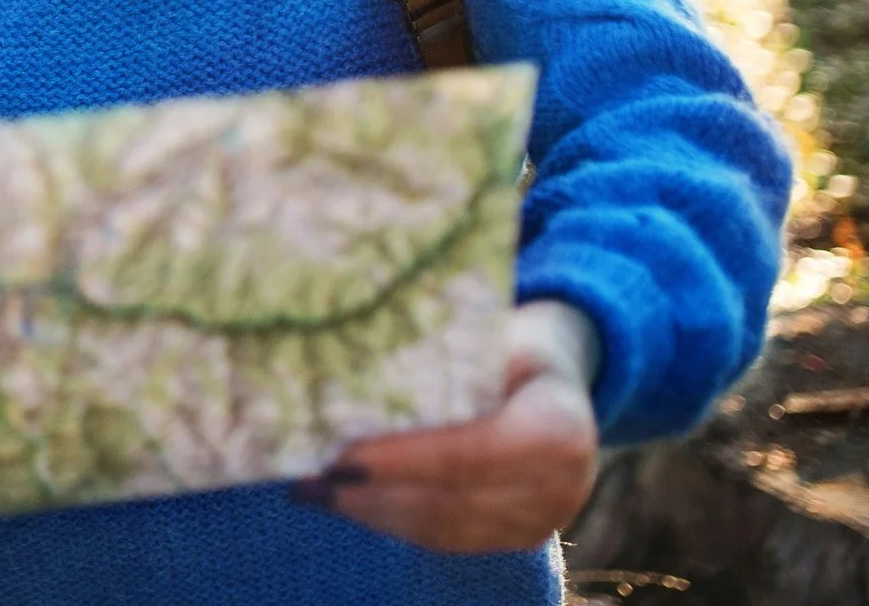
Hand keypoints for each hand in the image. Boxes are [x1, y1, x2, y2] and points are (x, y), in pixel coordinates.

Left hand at [298, 300, 599, 552]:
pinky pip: (448, 539)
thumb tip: (349, 345)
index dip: (405, 461)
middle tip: (308, 479)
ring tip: (313, 491)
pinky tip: (348, 502)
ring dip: (372, 513)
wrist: (555, 381)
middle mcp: (561, 486)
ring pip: (443, 529)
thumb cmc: (508, 342)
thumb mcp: (491, 330)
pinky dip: (393, 522)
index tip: (342, 457)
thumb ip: (439, 347)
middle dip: (373, 493)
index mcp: (558, 425)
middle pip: (451, 501)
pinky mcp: (518, 538)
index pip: (472, 455)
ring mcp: (542, 520)